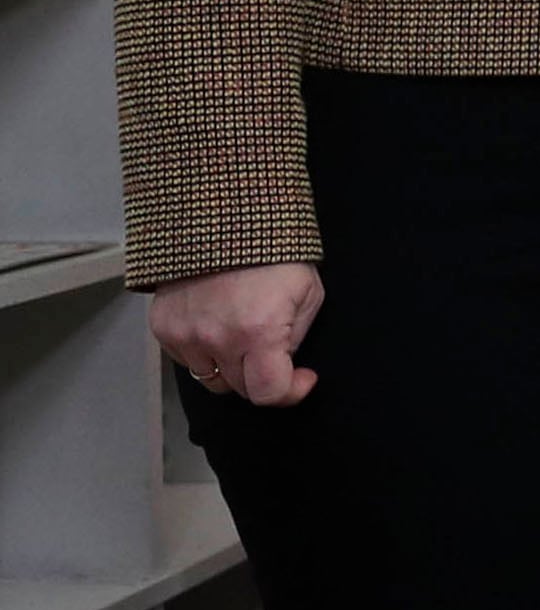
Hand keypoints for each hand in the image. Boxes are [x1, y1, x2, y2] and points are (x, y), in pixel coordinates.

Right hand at [155, 263, 322, 406]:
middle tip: (274, 353)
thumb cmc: (270, 250)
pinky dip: (204, 352)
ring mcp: (184, 334)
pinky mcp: (163, 326)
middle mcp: (215, 338)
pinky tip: (219, 327)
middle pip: (239, 388)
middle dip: (262, 376)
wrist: (222, 217)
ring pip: (210, 378)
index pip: (267, 392)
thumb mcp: (307, 293)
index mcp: (256, 331)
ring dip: (230, 367)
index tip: (300, 379)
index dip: (290, 391)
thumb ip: (296, 336)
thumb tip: (285, 363)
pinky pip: (186, 359)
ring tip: (243, 338)